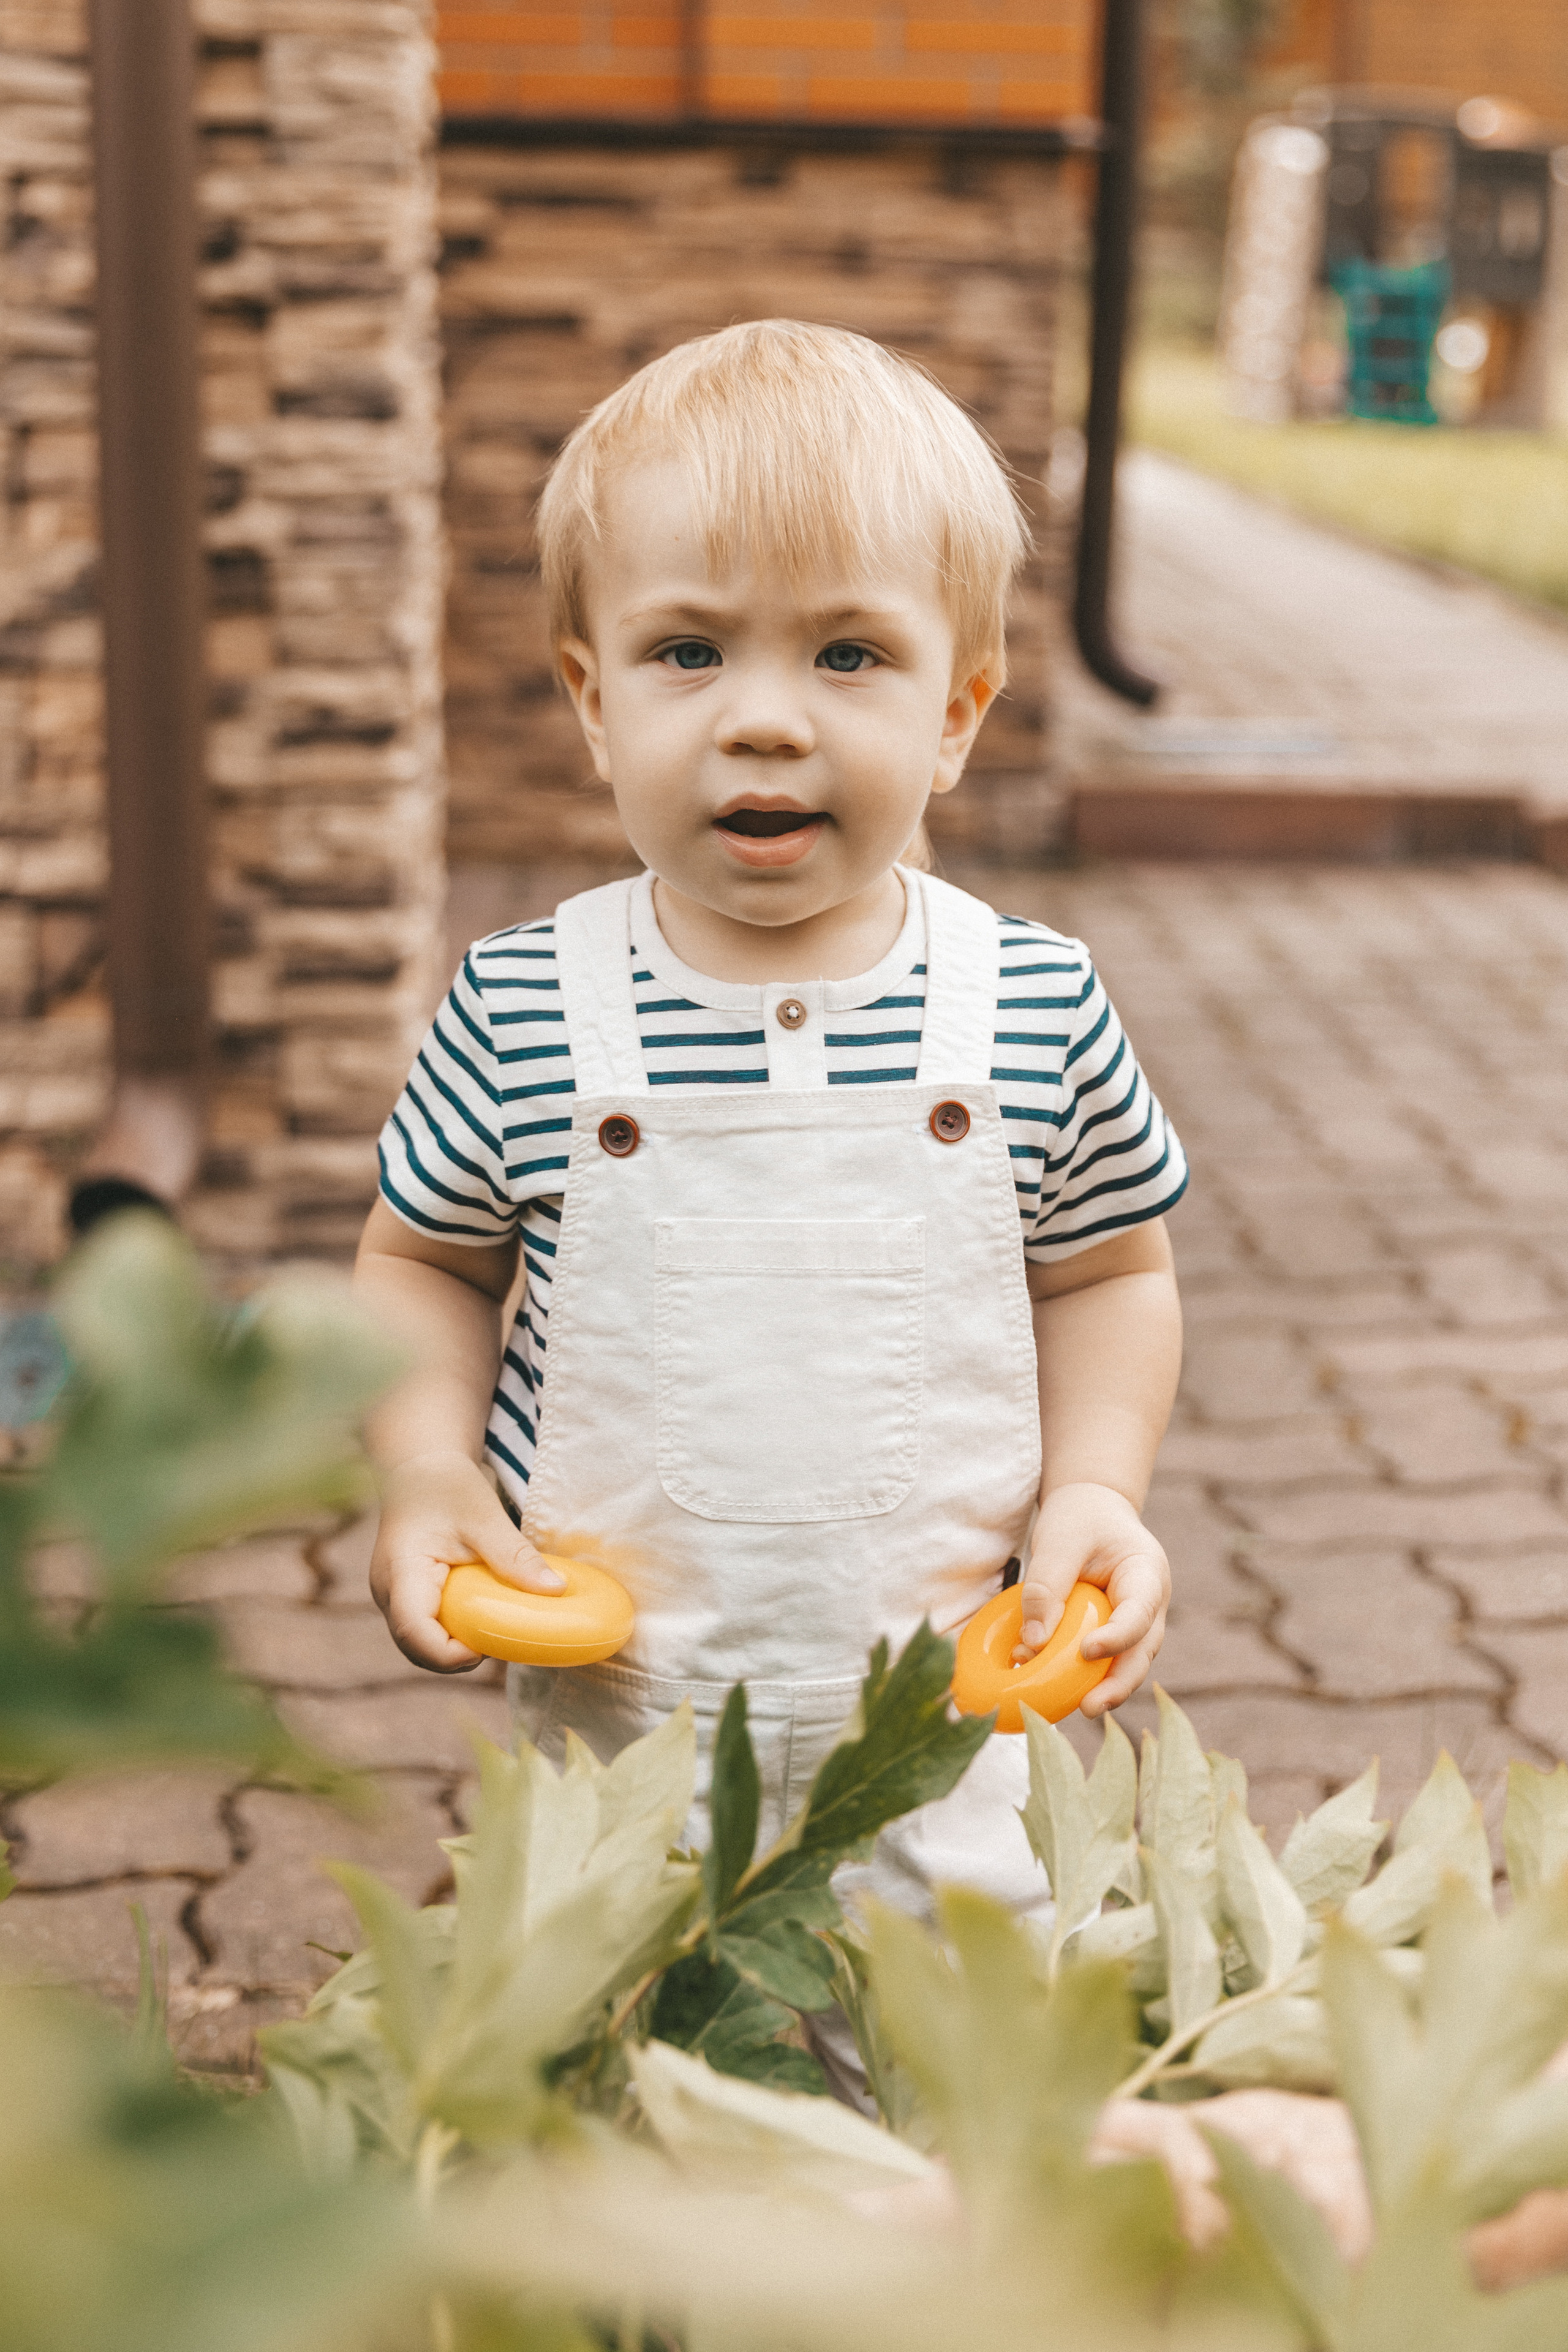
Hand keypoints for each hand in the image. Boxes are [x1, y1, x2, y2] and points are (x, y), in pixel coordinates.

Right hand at [368, 1450, 565, 1672]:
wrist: (421, 1468)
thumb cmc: (447, 1486)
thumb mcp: (485, 1517)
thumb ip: (515, 1556)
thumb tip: (556, 1590)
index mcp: (401, 1572)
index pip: (414, 1632)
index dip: (448, 1655)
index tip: (486, 1649)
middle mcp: (388, 1592)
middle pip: (416, 1648)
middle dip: (456, 1657)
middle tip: (500, 1640)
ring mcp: (393, 1596)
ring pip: (420, 1643)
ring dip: (454, 1646)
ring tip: (493, 1626)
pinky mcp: (406, 1595)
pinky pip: (427, 1627)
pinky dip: (452, 1631)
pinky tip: (481, 1615)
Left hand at [1015, 1481, 1169, 1715]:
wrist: (1091, 1509)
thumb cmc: (1079, 1519)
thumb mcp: (1059, 1541)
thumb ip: (1047, 1587)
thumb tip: (1032, 1643)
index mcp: (1147, 1574)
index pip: (1138, 1613)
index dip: (1117, 1638)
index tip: (1087, 1651)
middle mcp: (1150, 1604)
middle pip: (1142, 1652)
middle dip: (1118, 1684)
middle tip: (1088, 1708)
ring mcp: (1137, 1622)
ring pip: (1126, 1663)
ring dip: (1101, 1686)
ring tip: (1072, 1707)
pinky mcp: (1115, 1633)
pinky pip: (1105, 1660)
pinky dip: (1083, 1674)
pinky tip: (1053, 1685)